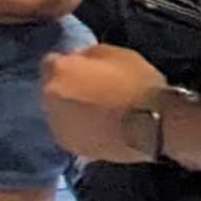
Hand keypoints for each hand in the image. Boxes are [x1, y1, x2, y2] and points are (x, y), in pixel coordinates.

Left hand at [41, 44, 167, 162]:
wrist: (152, 127)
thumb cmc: (138, 84)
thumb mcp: (119, 54)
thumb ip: (90, 54)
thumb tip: (78, 58)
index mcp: (59, 72)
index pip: (50, 62)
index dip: (68, 64)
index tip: (83, 67)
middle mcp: (48, 98)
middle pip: (52, 89)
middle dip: (67, 88)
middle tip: (92, 91)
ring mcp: (57, 124)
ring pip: (59, 112)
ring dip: (72, 110)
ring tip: (98, 113)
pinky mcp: (69, 146)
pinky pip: (71, 131)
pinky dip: (81, 129)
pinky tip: (100, 128)